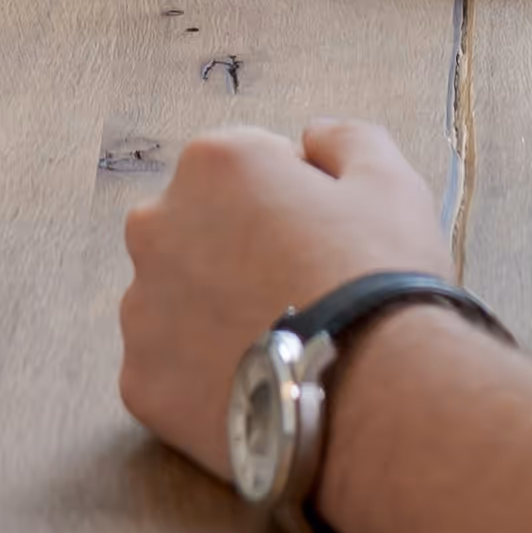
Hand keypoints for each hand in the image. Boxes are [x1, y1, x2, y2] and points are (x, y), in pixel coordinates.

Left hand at [115, 117, 454, 466]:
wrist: (375, 396)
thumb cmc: (380, 279)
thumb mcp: (389, 182)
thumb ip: (345, 139)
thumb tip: (313, 136)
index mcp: (212, 165)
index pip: (244, 167)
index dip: (290, 200)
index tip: (323, 238)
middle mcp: (156, 226)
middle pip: (196, 229)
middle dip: (237, 251)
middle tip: (298, 292)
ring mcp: (141, 310)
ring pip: (175, 301)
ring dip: (213, 313)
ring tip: (278, 346)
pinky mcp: (141, 381)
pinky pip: (170, 370)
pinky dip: (203, 376)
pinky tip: (255, 387)